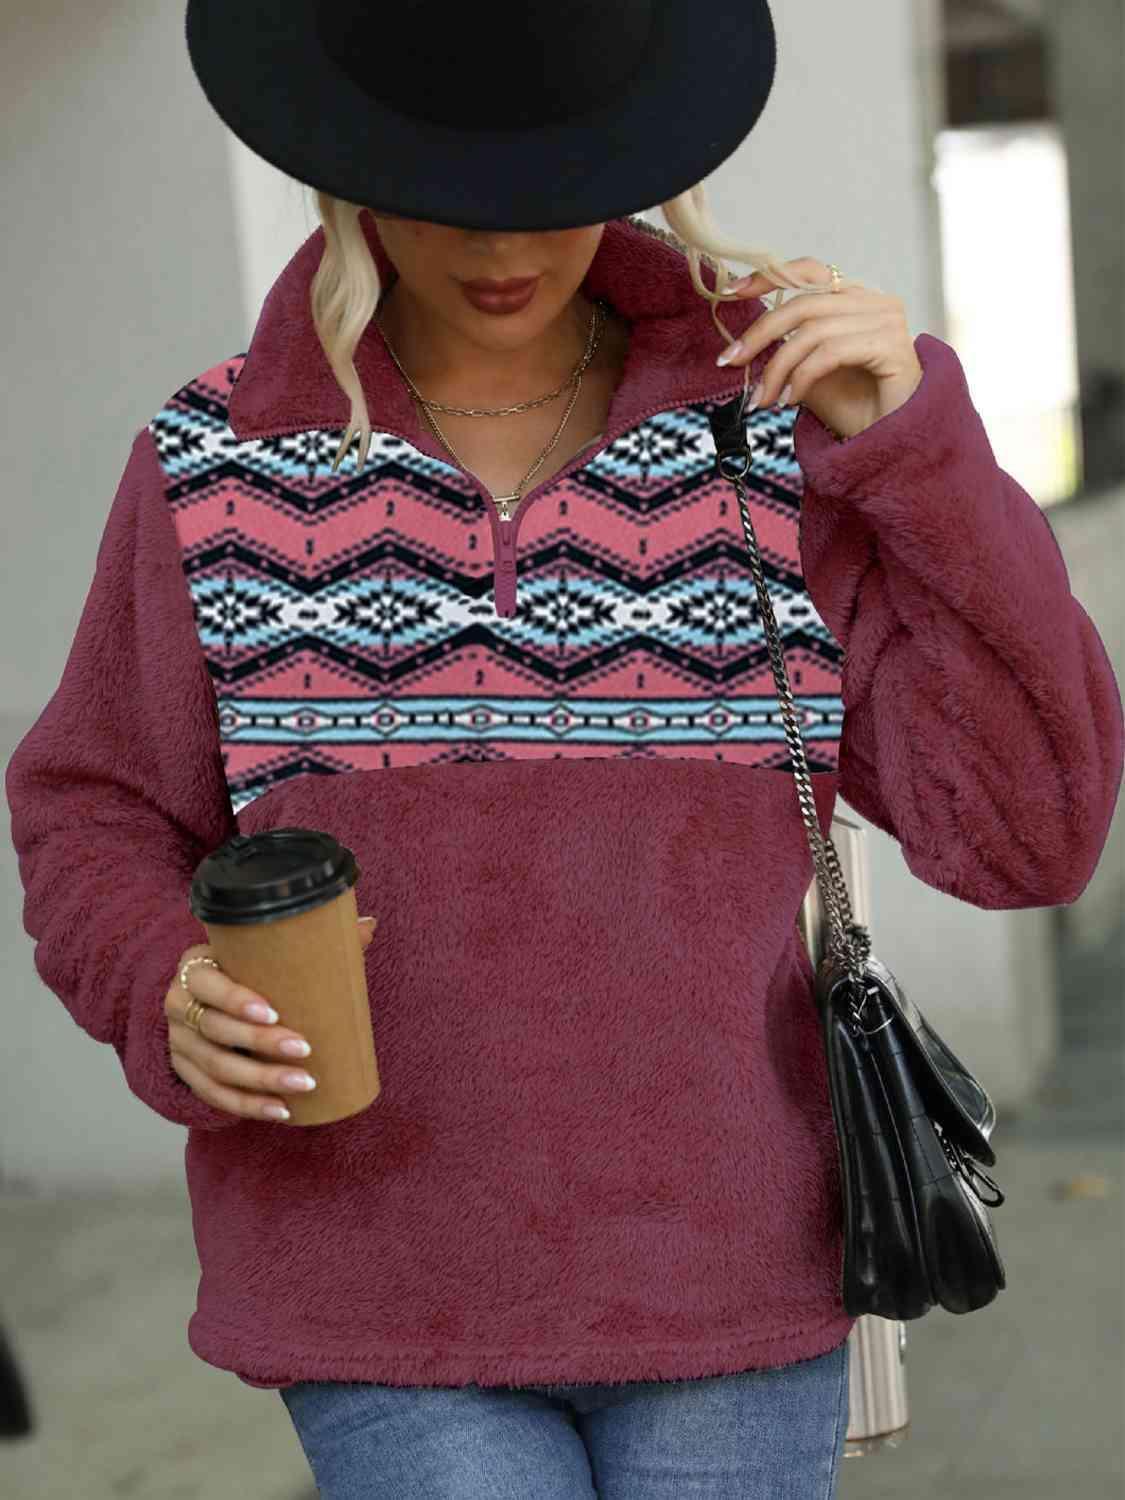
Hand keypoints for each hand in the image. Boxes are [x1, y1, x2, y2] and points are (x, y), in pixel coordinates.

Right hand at [165, 915, 378, 1121]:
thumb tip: (369, 925)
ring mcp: (179, 1043)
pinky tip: (280, 1110)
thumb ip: (311, 939)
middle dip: (261, 1044)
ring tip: (303, 1083)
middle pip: (215, 1030)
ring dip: (260, 1081)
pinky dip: (247, 1106)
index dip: (235, 1000)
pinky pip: (213, 1095)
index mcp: (195, 968)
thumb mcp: (266, 952)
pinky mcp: (186, 1072)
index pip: (207, 983)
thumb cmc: (247, 970)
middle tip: (304, 1049)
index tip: (274, 1012)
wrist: (206, 996)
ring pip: (216, 1068)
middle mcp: (179, 1005)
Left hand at [715, 258, 923, 438]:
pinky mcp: (891, 344)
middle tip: (731, 361)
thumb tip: (744, 344)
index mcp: (856, 299)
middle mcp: (874, 302)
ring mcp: (886, 320)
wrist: (891, 442)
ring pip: (812, 332)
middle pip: (803, 304)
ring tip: (763, 398)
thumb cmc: (855, 408)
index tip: (731, 291)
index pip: (809, 273)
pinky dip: (802, 376)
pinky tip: (790, 400)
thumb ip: (786, 350)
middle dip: (760, 334)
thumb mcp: (809, 374)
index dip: (768, 277)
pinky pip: (831, 352)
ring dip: (778, 368)